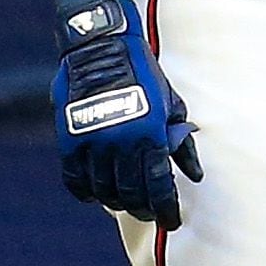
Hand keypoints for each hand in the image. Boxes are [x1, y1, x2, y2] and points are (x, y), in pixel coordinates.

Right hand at [51, 0, 203, 228]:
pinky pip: (74, 179)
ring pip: (103, 190)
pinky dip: (85, 193)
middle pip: (131, 194)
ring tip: (125, 202)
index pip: (160, 186)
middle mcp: (122, 142)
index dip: (167, 210)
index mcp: (151, 134)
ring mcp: (93, 141)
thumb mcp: (171, 105)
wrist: (101, 44)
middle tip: (149, 213)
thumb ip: (181, 142)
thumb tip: (196, 175)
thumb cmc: (144, 74)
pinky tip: (95, 196)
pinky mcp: (69, 138)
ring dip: (116, 202)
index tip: (171, 221)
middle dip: (143, 209)